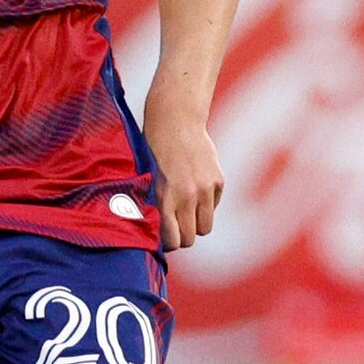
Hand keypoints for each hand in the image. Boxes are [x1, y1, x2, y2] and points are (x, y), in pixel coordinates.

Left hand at [143, 90, 223, 251]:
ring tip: (185, 211)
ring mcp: (205, 188)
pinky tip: (194, 189)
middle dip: (181, 236)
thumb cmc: (152, 150)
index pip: (173, 241)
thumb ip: (153, 206)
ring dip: (195, 223)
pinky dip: (206, 204)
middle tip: (174, 226)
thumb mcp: (146, 180)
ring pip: (205, 227)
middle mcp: (187, 196)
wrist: (175, 119)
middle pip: (190, 238)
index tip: (164, 238)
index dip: (168, 243)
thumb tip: (155, 234)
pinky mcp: (218, 180)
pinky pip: (214, 206)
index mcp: (165, 198)